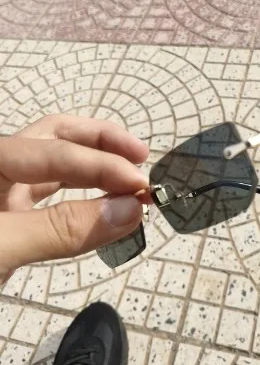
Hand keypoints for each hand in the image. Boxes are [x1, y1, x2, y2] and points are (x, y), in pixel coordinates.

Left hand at [0, 115, 149, 283]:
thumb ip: (62, 229)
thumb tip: (129, 210)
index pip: (57, 150)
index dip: (103, 165)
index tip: (141, 185)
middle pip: (56, 135)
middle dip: (101, 141)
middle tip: (141, 156)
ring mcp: (2, 193)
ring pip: (56, 165)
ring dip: (95, 167)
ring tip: (128, 176)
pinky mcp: (9, 220)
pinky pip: (53, 199)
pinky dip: (82, 199)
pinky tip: (102, 206)